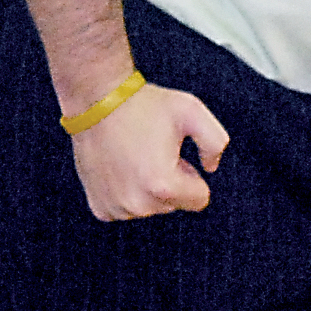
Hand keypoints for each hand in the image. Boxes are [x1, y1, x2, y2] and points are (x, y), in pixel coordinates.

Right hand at [67, 83, 228, 221]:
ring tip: (135, 156)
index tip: (176, 155)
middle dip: (170, 182)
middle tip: (153, 151)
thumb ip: (215, 142)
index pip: (200, 200)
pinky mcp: (100, 207)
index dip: (192, 173)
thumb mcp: (191, 111)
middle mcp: (138, 204)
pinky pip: (126, 209)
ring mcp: (116, 208)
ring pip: (150, 208)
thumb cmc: (143, 105)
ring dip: (148, 188)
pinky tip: (121, 167)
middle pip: (174, 204)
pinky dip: (126, 192)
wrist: (95, 101)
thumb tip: (210, 167)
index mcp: (163, 186)